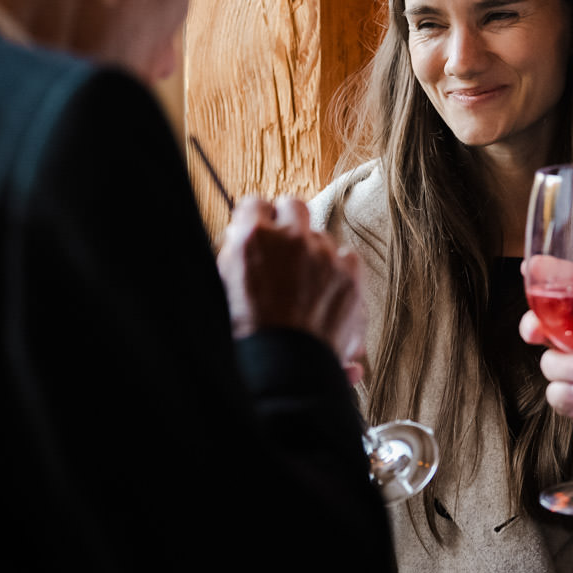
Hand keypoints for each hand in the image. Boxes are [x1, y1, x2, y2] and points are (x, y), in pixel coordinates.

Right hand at [217, 195, 364, 377]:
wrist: (284, 369)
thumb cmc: (249, 335)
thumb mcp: (223, 288)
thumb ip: (234, 255)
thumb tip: (241, 237)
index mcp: (252, 238)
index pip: (253, 204)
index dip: (255, 218)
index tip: (258, 228)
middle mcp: (291, 238)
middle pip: (293, 206)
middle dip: (287, 221)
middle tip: (282, 245)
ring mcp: (324, 254)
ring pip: (321, 236)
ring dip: (313, 252)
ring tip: (303, 286)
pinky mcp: (350, 274)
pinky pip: (346, 258)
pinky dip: (338, 271)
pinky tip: (325, 292)